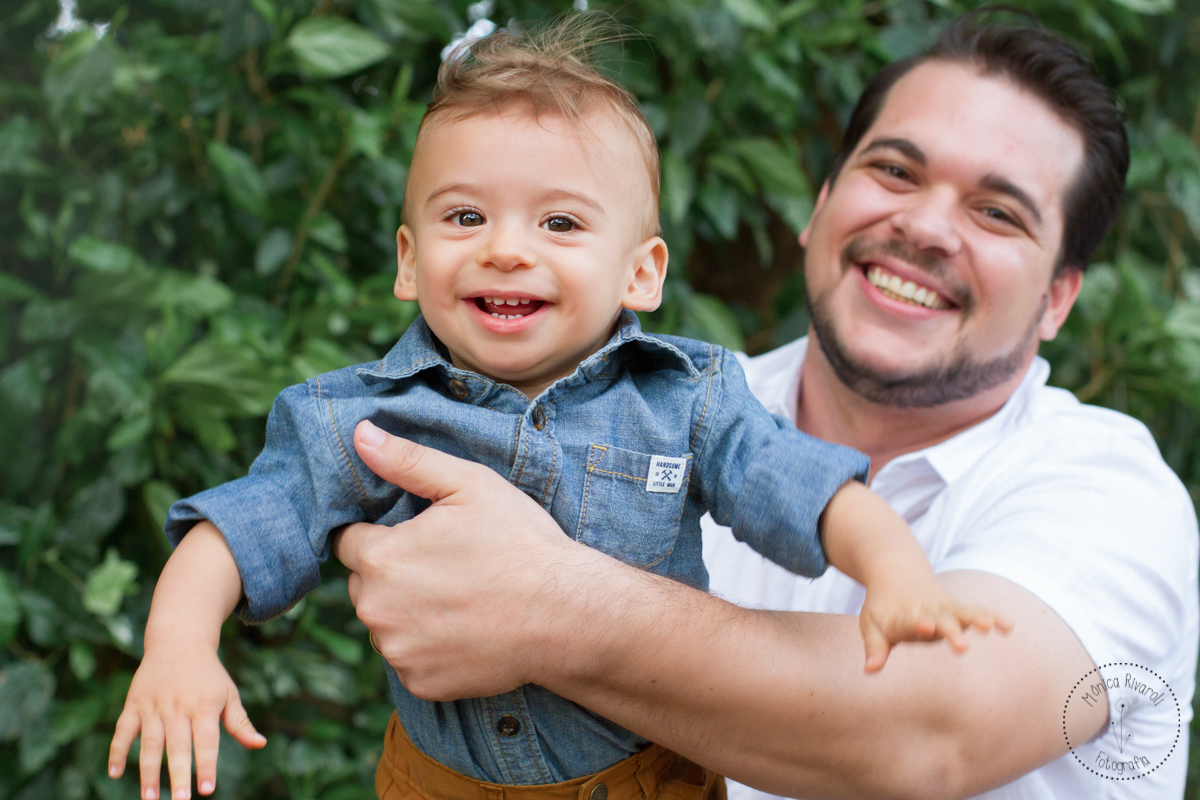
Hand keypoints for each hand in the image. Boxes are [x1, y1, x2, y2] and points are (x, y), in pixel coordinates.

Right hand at [109, 643, 265, 799]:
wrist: (179, 641)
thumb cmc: (209, 675)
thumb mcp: (229, 694)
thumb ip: (240, 722)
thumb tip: (260, 744)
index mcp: (205, 706)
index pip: (207, 741)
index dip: (207, 765)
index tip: (207, 790)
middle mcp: (179, 707)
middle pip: (178, 746)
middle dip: (178, 775)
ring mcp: (154, 706)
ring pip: (149, 743)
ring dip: (148, 772)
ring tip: (148, 798)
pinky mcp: (134, 704)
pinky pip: (123, 730)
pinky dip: (117, 750)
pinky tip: (114, 772)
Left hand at [334, 420, 598, 699]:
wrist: (567, 615)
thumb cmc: (521, 543)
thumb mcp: (469, 485)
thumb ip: (407, 460)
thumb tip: (360, 433)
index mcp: (382, 558)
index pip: (349, 541)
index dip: (381, 533)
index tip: (417, 535)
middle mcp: (377, 611)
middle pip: (364, 584)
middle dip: (393, 572)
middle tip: (446, 563)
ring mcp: (398, 652)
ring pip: (386, 623)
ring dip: (407, 611)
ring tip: (460, 597)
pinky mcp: (420, 684)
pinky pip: (409, 659)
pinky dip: (429, 647)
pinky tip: (466, 629)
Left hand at [858, 573, 1012, 671]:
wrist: (896, 573)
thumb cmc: (882, 608)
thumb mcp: (871, 625)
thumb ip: (875, 648)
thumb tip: (868, 670)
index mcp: (901, 616)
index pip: (909, 621)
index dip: (917, 624)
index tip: (925, 625)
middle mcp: (925, 611)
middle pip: (940, 621)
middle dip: (950, 631)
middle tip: (961, 646)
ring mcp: (943, 609)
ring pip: (961, 613)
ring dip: (975, 619)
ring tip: (989, 626)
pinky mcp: (956, 609)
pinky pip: (975, 612)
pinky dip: (992, 616)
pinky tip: (1009, 626)